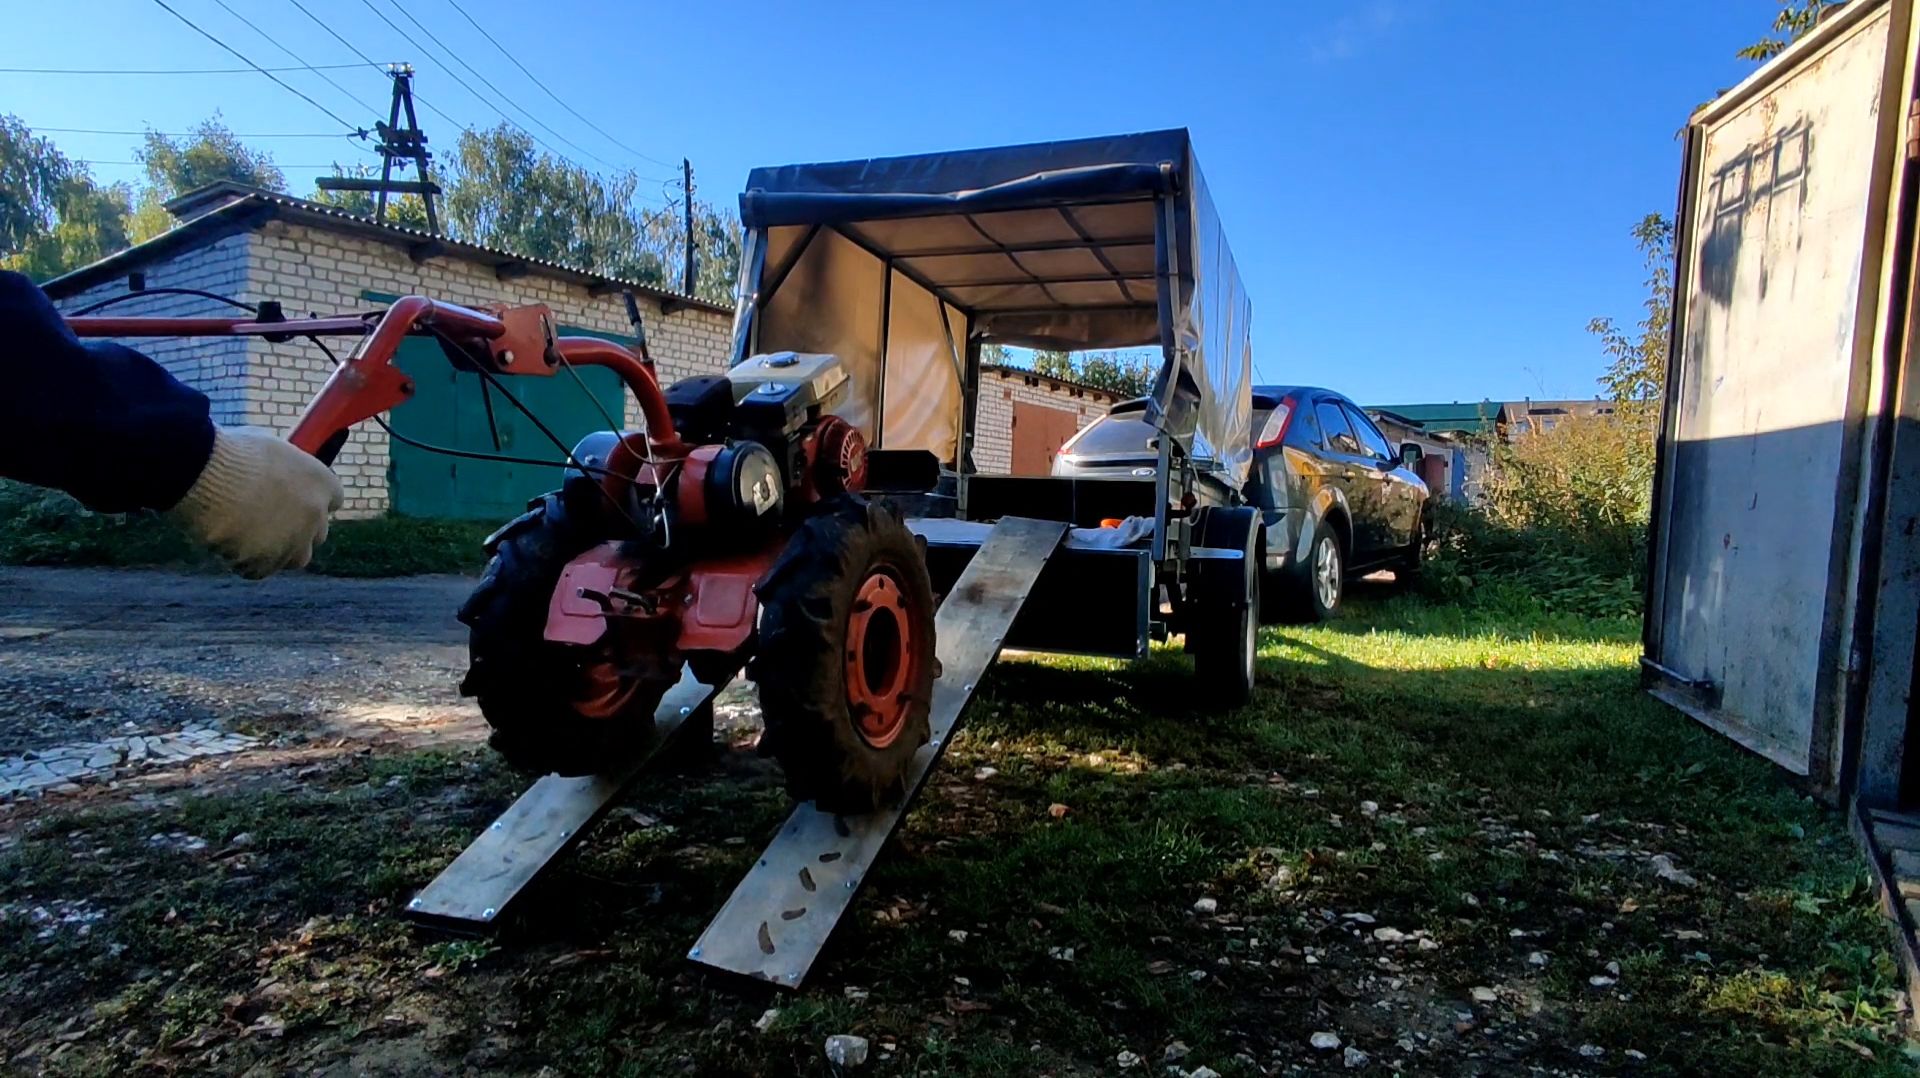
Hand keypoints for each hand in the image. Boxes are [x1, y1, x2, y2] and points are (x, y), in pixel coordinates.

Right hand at [169, 426, 344, 578]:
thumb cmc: (230, 453)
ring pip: (294, 558)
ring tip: (246, 536)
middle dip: (297, 531)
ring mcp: (292, 541)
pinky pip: (260, 570)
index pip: (332, 500)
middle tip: (268, 523)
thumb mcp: (269, 451)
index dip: (311, 503)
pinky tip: (227, 544)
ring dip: (277, 551)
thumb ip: (285, 471)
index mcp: (322, 482)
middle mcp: (315, 514)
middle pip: (317, 534)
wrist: (203, 471)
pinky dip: (245, 562)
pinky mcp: (265, 561)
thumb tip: (279, 478)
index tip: (295, 503)